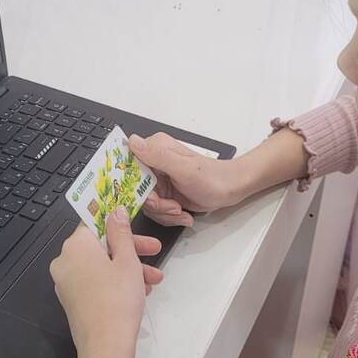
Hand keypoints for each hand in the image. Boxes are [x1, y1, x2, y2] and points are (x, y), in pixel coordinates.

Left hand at [49, 207, 164, 354]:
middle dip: (130, 250)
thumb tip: (115, 210)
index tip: (137, 227)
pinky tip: (139, 292)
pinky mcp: (71, 300)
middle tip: (155, 252)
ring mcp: (66, 282)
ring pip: (100, 266)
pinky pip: (94, 282)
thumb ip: (121, 233)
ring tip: (153, 282)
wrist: (105, 345)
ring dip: (128, 269)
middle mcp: (65, 261)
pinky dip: (114, 283)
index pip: (95, 224)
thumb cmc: (118, 298)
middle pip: (100, 246)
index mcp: (76, 246)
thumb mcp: (127, 261)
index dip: (118, 224)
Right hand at [128, 133, 244, 227]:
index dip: (134, 185)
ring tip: (180, 210)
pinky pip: (155, 210)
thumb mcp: (184, 168)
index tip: (149, 196)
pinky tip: (182, 213)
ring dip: (164, 212)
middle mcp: (153, 162)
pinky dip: (168, 216)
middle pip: (136, 190)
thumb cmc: (212, 177)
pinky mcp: (163, 193)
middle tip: (172, 206)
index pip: (128, 166)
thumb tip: (133, 142)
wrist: (229, 190)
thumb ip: (157, 156)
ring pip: (146, 203)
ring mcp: (158, 179)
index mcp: (155, 149)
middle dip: (155, 204)